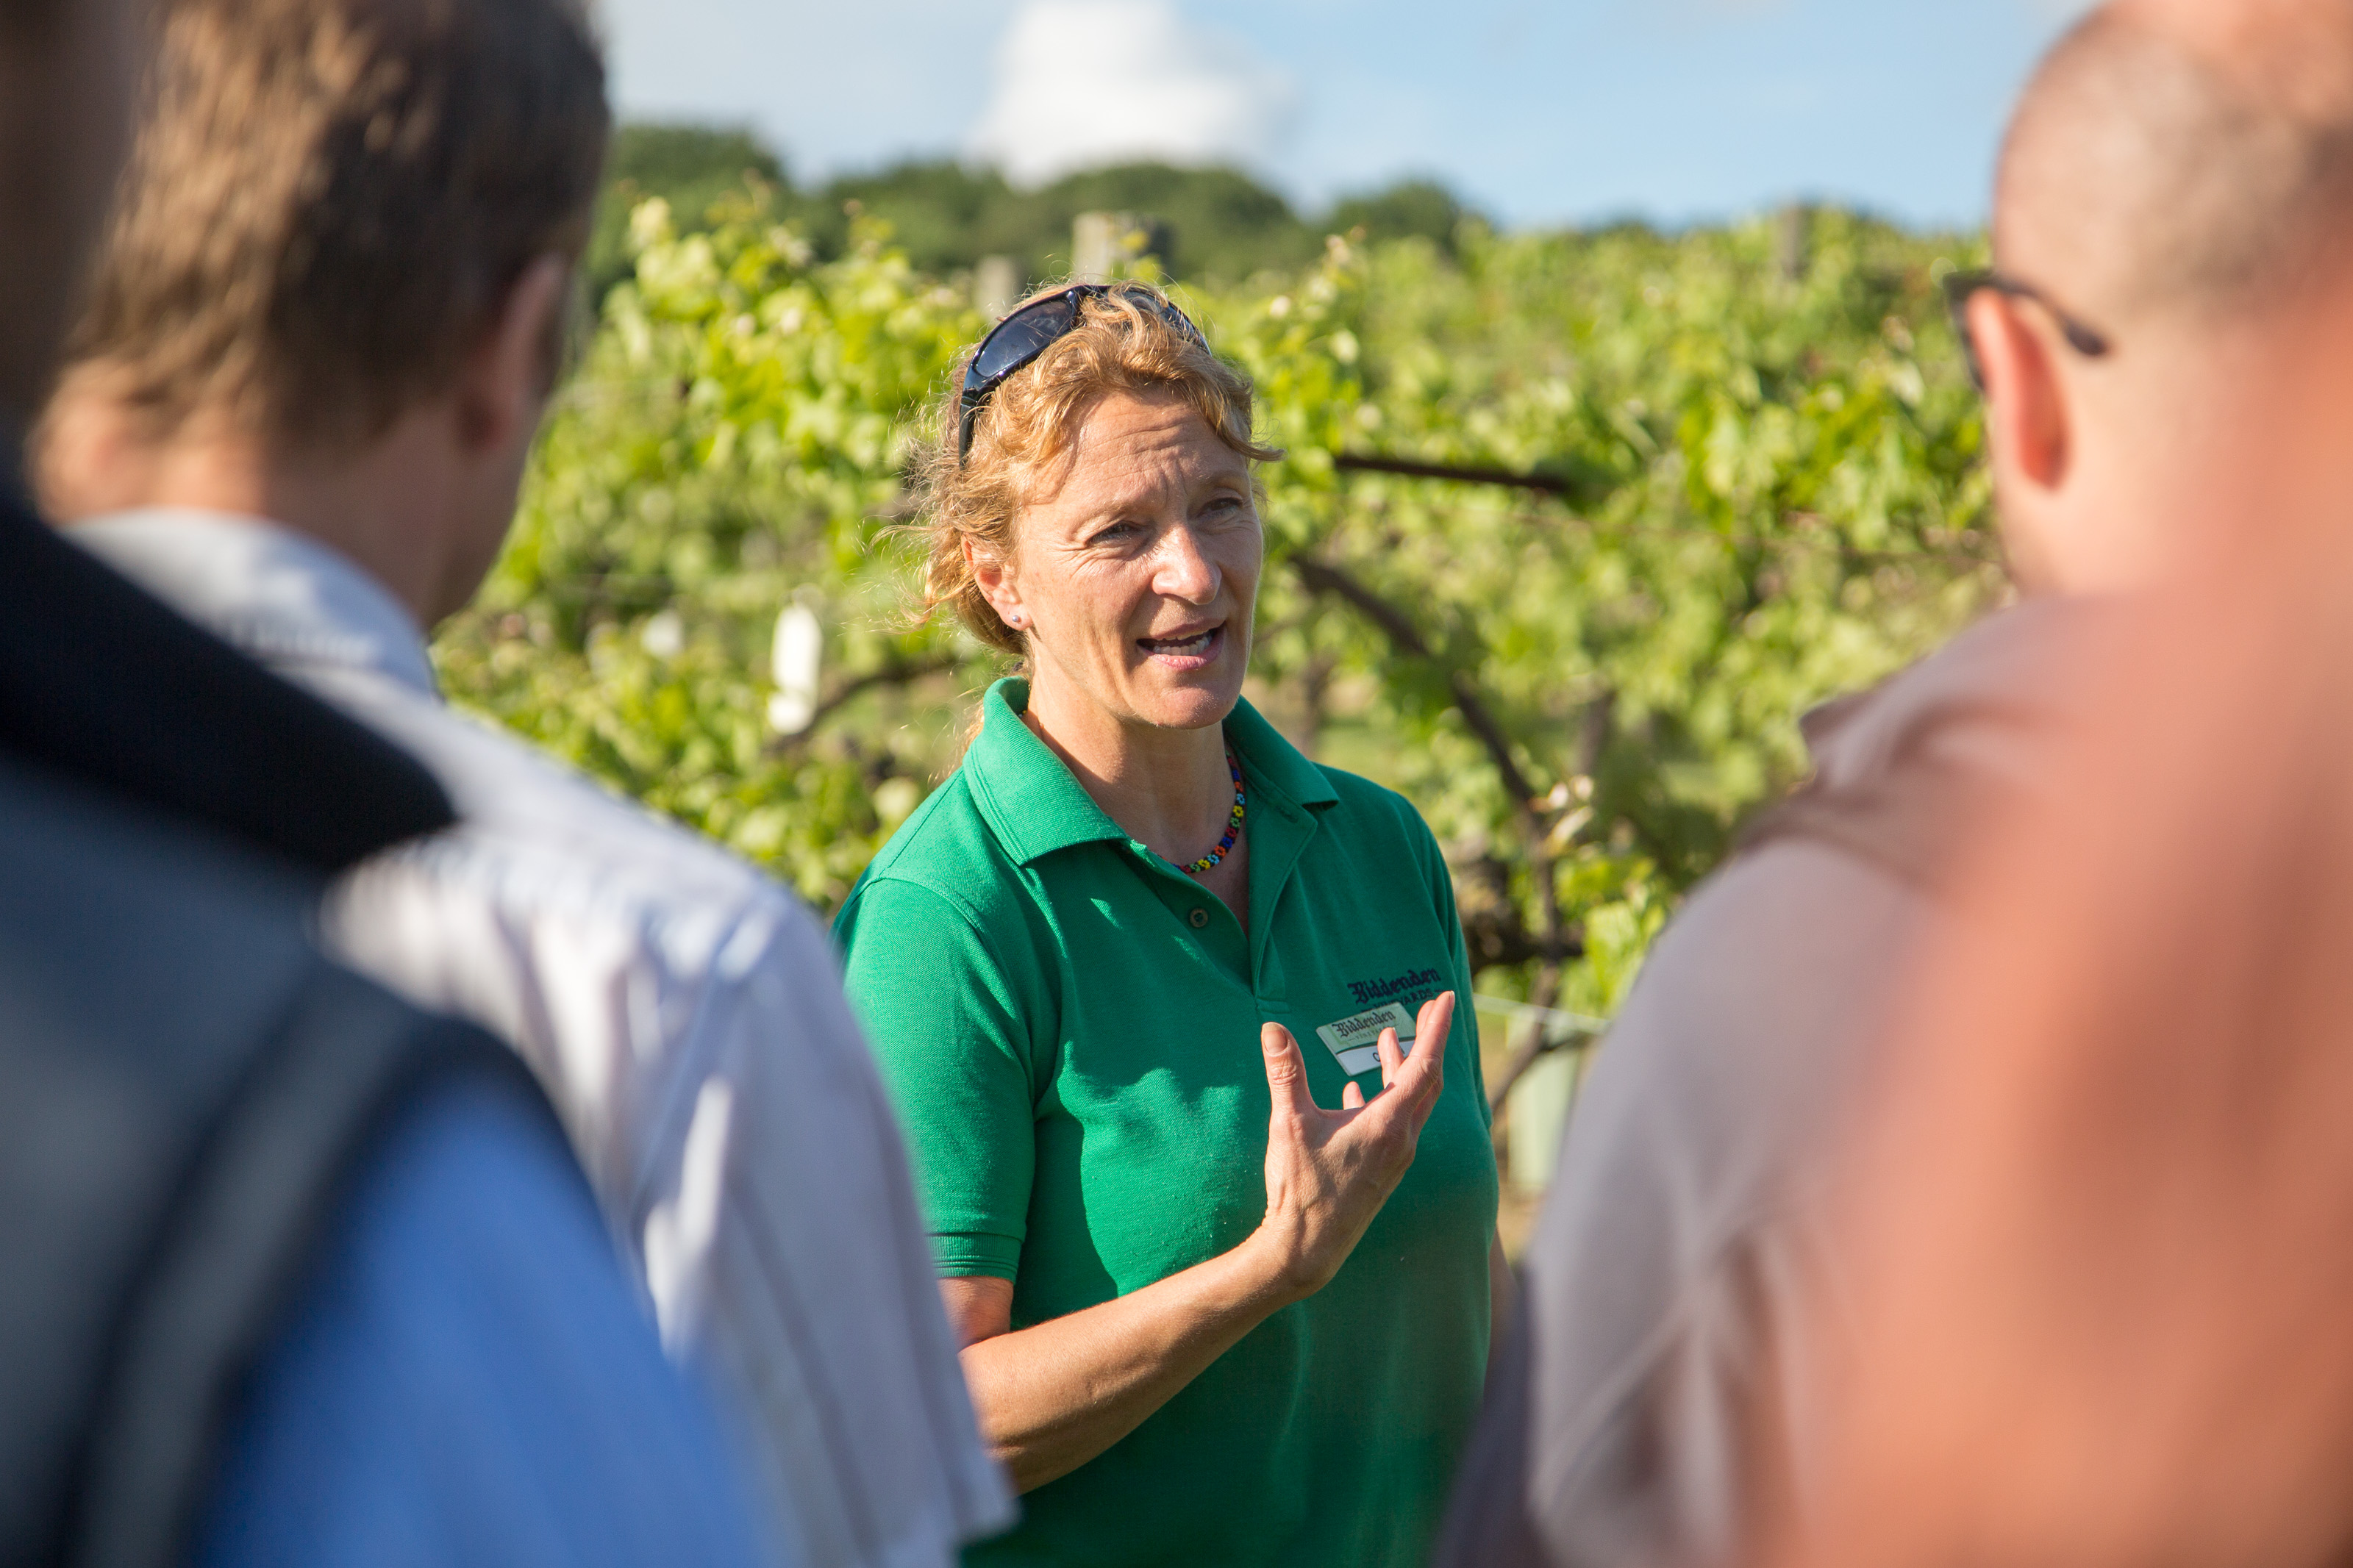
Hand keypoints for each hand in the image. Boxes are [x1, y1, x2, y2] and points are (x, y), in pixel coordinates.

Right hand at [1248, 990, 1453, 1303]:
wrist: (1308, 1248)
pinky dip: (1382, 1099)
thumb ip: (1286, 1074)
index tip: (1443, 999)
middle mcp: (1401, 1140)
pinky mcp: (1381, 1171)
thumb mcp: (1291, 1125)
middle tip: (1426, 1011)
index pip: (1424, 1065)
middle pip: (1426, 1081)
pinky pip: (1393, 1125)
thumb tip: (1273, 1029)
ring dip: (1403, 1070)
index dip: (1435, 1028)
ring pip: (1410, 1104)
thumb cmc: (1302, 1189)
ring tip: (1387, 1042)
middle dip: (1426, 1042)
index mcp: (1388, 1125)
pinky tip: (1355, 1094)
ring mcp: (1394, 1158)